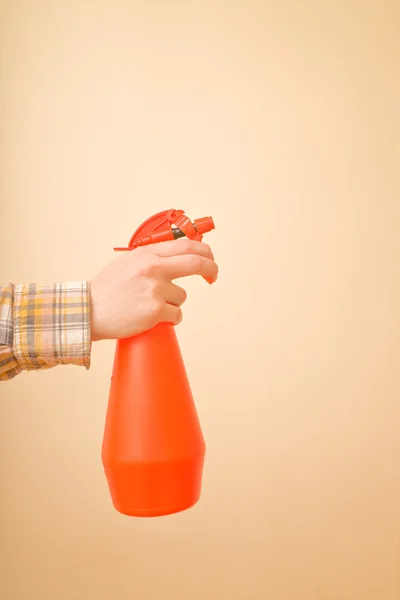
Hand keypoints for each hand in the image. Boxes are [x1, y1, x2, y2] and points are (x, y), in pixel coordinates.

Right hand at [90, 238, 217, 340]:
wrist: (89, 311)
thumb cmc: (108, 289)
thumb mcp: (129, 262)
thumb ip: (153, 258)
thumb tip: (182, 255)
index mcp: (146, 254)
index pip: (186, 246)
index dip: (204, 252)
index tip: (210, 258)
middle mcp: (153, 268)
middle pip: (196, 264)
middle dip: (211, 269)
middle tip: (213, 276)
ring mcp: (155, 289)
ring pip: (182, 296)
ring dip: (173, 303)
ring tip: (150, 305)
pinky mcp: (155, 311)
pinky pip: (177, 314)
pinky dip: (170, 318)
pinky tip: (151, 317)